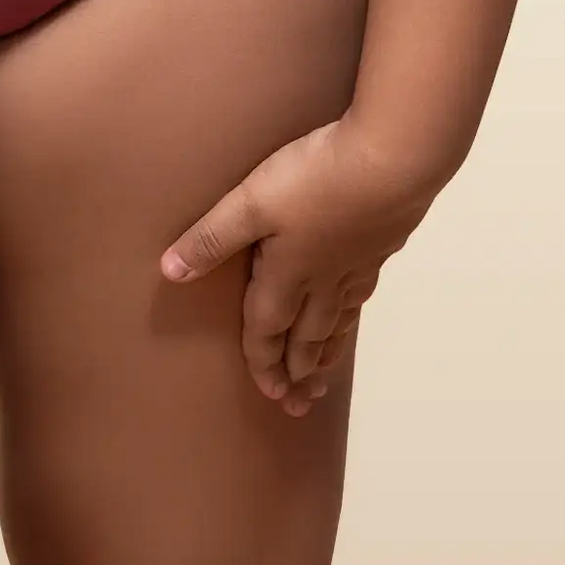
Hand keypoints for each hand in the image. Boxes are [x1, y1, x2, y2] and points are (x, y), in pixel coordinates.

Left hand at [159, 117, 444, 416]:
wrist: (393, 162)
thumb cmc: (317, 181)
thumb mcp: (252, 202)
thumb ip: (212, 237)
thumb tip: (170, 273)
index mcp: (288, 275)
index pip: (268, 328)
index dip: (262, 360)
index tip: (267, 392)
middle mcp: (324, 280)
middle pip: (307, 337)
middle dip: (297, 372)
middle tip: (295, 402)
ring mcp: (356, 265)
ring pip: (337, 322)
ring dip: (325, 352)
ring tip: (322, 375)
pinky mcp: (380, 245)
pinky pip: (359, 295)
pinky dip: (350, 316)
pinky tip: (352, 306)